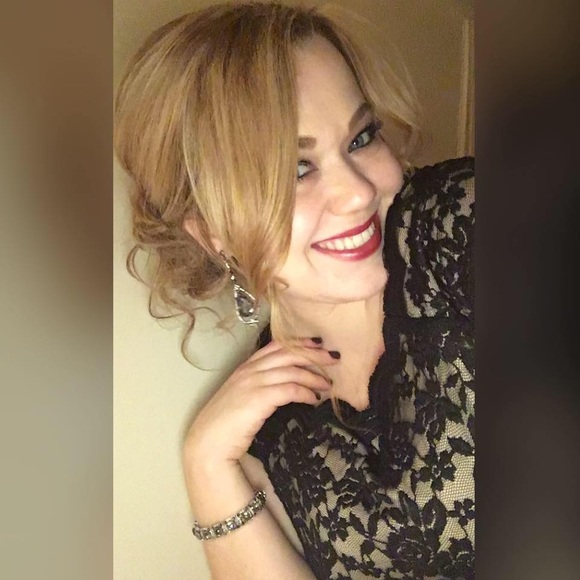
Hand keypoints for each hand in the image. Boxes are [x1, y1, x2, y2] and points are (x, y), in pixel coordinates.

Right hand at [183, 338, 337, 470]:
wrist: (209, 441)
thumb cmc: (226, 424)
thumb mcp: (242, 397)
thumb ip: (259, 386)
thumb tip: (286, 385)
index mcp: (245, 367)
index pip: (276, 346)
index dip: (299, 343)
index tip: (317, 344)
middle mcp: (250, 370)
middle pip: (289, 353)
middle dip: (314, 354)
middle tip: (333, 359)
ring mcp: (253, 382)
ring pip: (292, 370)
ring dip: (314, 376)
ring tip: (327, 385)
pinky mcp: (259, 397)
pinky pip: (290, 389)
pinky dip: (306, 392)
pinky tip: (314, 400)